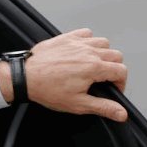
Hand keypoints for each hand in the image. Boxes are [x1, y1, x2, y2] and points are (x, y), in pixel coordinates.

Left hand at [1, 28, 127, 121]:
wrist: (25, 77)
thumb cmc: (47, 89)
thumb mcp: (78, 104)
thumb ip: (103, 107)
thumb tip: (121, 113)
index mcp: (93, 67)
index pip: (121, 70)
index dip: (121, 82)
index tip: (112, 89)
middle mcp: (87, 51)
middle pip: (116, 55)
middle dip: (114, 68)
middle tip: (103, 79)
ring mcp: (76, 42)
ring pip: (103, 42)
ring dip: (103, 53)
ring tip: (93, 65)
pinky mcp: (65, 37)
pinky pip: (86, 33)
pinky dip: (88, 40)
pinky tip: (81, 52)